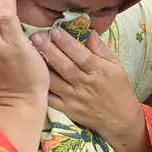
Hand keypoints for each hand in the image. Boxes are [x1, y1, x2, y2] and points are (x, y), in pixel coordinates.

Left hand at [33, 28, 143, 142]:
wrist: (120, 120)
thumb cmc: (119, 89)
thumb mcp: (117, 67)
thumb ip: (102, 50)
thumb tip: (90, 32)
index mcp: (99, 71)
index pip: (81, 55)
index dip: (67, 43)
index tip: (55, 30)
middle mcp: (85, 84)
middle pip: (65, 66)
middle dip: (50, 50)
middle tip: (36, 36)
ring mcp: (74, 98)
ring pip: (56, 81)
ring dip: (43, 67)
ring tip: (31, 54)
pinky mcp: (67, 109)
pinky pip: (51, 99)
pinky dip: (42, 89)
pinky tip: (32, 78)